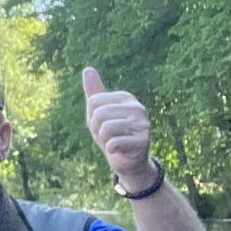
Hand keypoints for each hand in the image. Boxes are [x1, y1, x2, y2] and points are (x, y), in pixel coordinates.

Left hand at [82, 67, 152, 188]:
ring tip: (113, 141)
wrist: (127, 161)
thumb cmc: (111, 133)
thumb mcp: (98, 112)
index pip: (93, 101)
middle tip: (107, 135)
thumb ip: (94, 91)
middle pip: (98, 114)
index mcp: (126, 97)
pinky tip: (119, 150)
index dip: (91, 116)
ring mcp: (143, 124)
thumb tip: (88, 69)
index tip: (102, 124)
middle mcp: (137, 108)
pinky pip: (113, 143)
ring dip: (104, 140)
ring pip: (105, 128)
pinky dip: (111, 149)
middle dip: (97, 129)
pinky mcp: (143, 141)